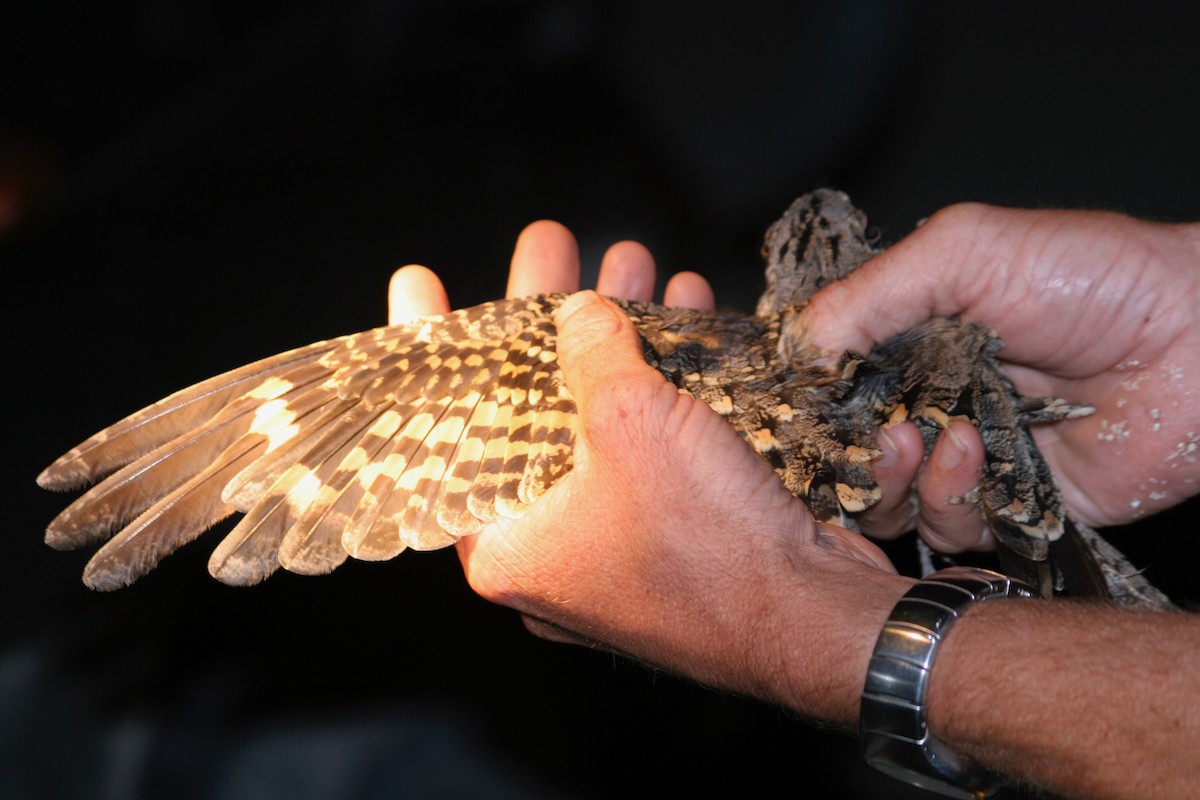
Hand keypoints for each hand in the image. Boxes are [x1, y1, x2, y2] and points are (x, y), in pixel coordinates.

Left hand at [387, 220, 912, 725]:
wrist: (820, 622)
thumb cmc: (709, 546)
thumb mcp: (632, 423)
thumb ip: (592, 351)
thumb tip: (579, 312)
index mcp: (507, 546)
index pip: (445, 427)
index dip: (432, 345)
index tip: (420, 282)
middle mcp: (551, 551)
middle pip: (530, 408)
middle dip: (550, 317)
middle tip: (553, 245)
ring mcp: (613, 545)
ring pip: (599, 420)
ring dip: (623, 338)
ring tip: (635, 262)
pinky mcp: (672, 534)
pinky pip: (651, 444)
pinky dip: (667, 382)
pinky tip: (690, 312)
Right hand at [802, 202, 1199, 548]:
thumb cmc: (1093, 274)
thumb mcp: (964, 252)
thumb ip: (872, 293)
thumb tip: (797, 348)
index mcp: (910, 336)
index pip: (829, 378)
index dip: (806, 396)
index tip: (793, 405)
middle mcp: (930, 398)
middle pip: (845, 447)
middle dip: (841, 447)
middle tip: (866, 431)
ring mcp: (967, 455)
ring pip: (885, 496)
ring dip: (887, 476)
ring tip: (916, 441)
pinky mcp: (1009, 504)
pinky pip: (946, 524)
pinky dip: (948, 496)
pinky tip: (975, 455)